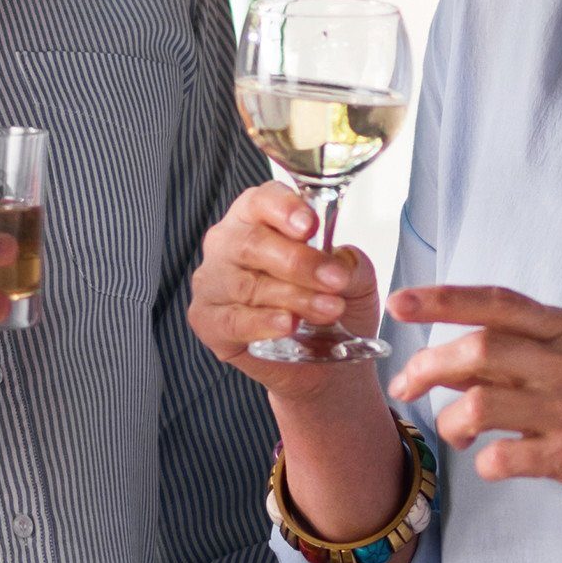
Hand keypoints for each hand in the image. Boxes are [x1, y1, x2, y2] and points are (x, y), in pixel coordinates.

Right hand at [188, 183, 381, 388]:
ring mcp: (213, 282)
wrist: (325, 362)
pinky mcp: (207, 320)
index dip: (284, 209)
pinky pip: (232, 320)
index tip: (310, 226)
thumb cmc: (330, 307)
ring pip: (246, 285)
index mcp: (260, 218)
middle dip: (298, 262)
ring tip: (328, 310)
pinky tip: (287, 324)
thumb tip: (341, 262)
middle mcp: (229, 244)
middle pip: (252, 243)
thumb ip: (350, 265)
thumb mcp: (354, 281)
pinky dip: (262, 323)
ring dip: (292, 297)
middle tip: (335, 280)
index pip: (262, 200)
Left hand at [385, 285, 561, 524]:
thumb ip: (528, 357)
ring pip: (480, 402)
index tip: (400, 303)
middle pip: (479, 348)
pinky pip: (504, 457)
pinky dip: (485, 464)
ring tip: (457, 437)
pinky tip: (495, 465)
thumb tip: (454, 360)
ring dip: (450, 422)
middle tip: (406, 389)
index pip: (498, 303)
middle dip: (427, 367)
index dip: (443, 298)